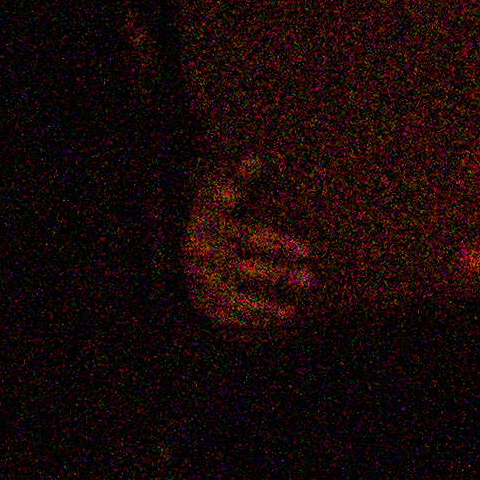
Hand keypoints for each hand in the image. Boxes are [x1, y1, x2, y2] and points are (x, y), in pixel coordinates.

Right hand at [179, 159, 311, 332]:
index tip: (308, 250)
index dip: (278, 244)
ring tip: (290, 311)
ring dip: (261, 306)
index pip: (248, 237)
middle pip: (242, 269)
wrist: (170, 237)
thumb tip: (253, 159)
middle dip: (276, 275)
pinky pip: (220, 315)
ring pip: (230, 298)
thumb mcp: (221, 192)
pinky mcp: (196, 300)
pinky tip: (273, 320)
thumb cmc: (210, 211)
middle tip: (310, 279)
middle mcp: (201, 257)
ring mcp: (197, 281)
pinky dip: (245, 321)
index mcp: (210, 227)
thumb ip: (239, 179)